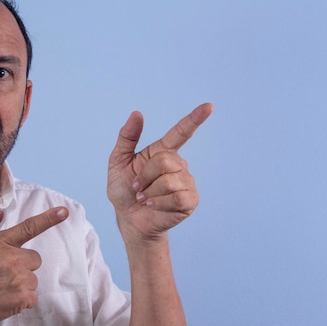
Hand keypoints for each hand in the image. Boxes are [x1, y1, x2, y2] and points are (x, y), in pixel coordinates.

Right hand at [0, 207, 68, 325]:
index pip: (29, 227)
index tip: (64, 211)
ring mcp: (19, 278)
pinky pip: (33, 296)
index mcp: (0, 242)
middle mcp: (12, 258)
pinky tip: (4, 298)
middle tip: (2, 273)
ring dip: (21, 283)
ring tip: (0, 287)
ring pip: (33, 278)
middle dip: (23, 265)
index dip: (49, 218)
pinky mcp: (23, 297)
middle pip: (34, 258)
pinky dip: (22, 299)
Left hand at [107, 103, 212, 243]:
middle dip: (145, 176)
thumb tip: (137, 113)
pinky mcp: (190, 201)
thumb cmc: (124, 190)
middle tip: (138, 187)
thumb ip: (126, 138)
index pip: (181, 132)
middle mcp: (178, 164)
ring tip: (145, 198)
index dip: (195, 119)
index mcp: (162, 151)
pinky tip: (153, 206)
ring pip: (170, 180)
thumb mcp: (117, 161)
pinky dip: (159, 203)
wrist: (128, 218)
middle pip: (166, 161)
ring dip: (150, 192)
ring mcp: (186, 182)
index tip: (209, 106)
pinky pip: (177, 198)